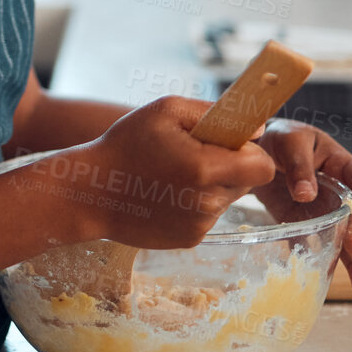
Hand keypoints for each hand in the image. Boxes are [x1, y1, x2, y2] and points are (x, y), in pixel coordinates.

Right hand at [68, 95, 277, 248]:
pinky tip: (165, 195)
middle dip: (230, 167)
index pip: (263, 167)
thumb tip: (256, 128)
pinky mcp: (190, 240)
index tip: (229, 145)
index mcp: (205, 168)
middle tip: (195, 156)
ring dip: (210, 186)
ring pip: (226, 200)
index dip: (251, 153)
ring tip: (172, 176)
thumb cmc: (124, 145)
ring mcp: (199, 225)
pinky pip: (207, 217)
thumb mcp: (163, 110)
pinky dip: (194, 204)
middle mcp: (207, 202)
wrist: (88, 193)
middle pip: (247, 184)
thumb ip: (212, 113)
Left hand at [252, 119, 351, 294]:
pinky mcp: (304, 226)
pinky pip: (315, 245)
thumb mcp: (290, 141)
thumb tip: (306, 195)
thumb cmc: (281, 138)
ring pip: (343, 238)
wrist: (257, 151)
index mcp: (341, 166)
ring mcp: (323, 213)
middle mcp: (339, 194)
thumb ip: (299, 165)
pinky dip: (319, 262)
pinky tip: (321, 281)